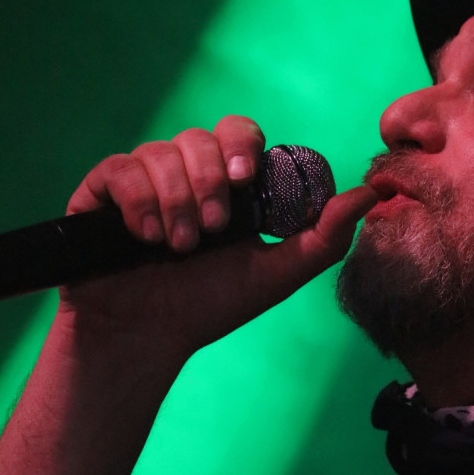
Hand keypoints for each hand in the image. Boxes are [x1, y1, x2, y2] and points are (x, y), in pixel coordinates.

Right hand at [60, 118, 375, 359]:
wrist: (146, 338)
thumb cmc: (209, 307)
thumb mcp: (275, 275)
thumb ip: (323, 238)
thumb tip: (369, 193)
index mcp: (227, 187)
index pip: (239, 136)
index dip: (242, 147)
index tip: (245, 180)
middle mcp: (185, 175)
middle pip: (200, 137)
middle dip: (209, 179)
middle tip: (213, 229)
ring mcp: (144, 181)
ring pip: (160, 151)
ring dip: (176, 200)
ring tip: (178, 246)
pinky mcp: (104, 191)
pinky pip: (121, 169)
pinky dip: (139, 200)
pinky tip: (146, 235)